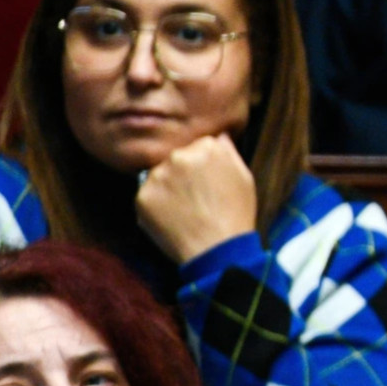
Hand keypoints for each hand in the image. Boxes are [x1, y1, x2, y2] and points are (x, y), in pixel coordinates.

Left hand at [136, 134, 259, 264]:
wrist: (217, 249)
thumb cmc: (236, 213)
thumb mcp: (244, 176)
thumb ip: (228, 151)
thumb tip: (217, 136)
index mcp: (206, 147)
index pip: (198, 146)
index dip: (203, 165)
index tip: (208, 182)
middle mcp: (178, 156)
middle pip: (176, 158)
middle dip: (182, 173)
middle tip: (195, 197)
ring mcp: (157, 176)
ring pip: (159, 175)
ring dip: (167, 187)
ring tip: (184, 209)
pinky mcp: (142, 196)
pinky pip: (147, 194)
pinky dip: (156, 205)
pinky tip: (172, 218)